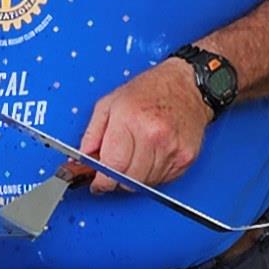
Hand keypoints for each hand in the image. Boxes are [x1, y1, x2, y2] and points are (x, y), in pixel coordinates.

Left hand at [78, 58, 213, 192]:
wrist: (187, 85)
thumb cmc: (150, 90)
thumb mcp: (110, 103)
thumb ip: (91, 133)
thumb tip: (81, 158)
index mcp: (130, 120)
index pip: (112, 167)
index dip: (101, 181)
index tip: (97, 183)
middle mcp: (153, 136)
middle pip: (128, 180)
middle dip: (116, 180)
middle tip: (114, 168)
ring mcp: (172, 149)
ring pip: (145, 184)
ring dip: (135, 177)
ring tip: (136, 155)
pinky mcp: (185, 158)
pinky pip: (162, 181)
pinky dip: (153, 174)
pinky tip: (152, 155)